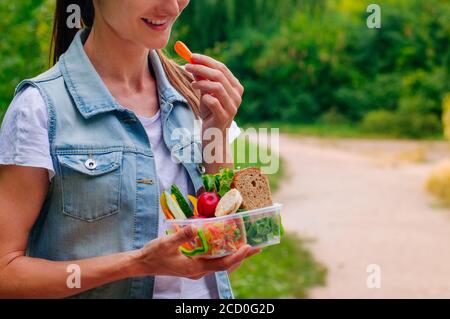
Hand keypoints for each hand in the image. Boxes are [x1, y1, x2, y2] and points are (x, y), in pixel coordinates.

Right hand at [134, 225, 259, 279]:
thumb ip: (181, 236)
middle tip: (257, 246)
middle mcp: (199, 270)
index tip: (249, 248)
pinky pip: (214, 260)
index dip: (237, 257)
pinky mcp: (194, 264)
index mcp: (195, 268)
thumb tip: (196, 227)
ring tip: (247, 245)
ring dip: (235, 255)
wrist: (143, 263)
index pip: (222, 265)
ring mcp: (197, 268)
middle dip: (242, 256)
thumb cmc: (154, 254)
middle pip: (226, 265)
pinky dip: (223, 253)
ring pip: (221, 263)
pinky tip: (226, 244)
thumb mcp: (166, 243)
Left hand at [185, 54, 243, 132]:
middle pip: (219, 75)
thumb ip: (202, 79)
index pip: (221, 68)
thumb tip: (193, 62)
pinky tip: (200, 97)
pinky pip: (214, 102)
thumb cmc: (210, 112)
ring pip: (217, 87)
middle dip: (201, 68)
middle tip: (186, 66)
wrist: (213, 135)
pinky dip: (205, 97)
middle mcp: (237, 95)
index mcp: (235, 87)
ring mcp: (232, 107)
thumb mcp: (205, 93)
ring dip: (202, 83)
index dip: (206, 60)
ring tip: (192, 84)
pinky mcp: (224, 117)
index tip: (191, 56)